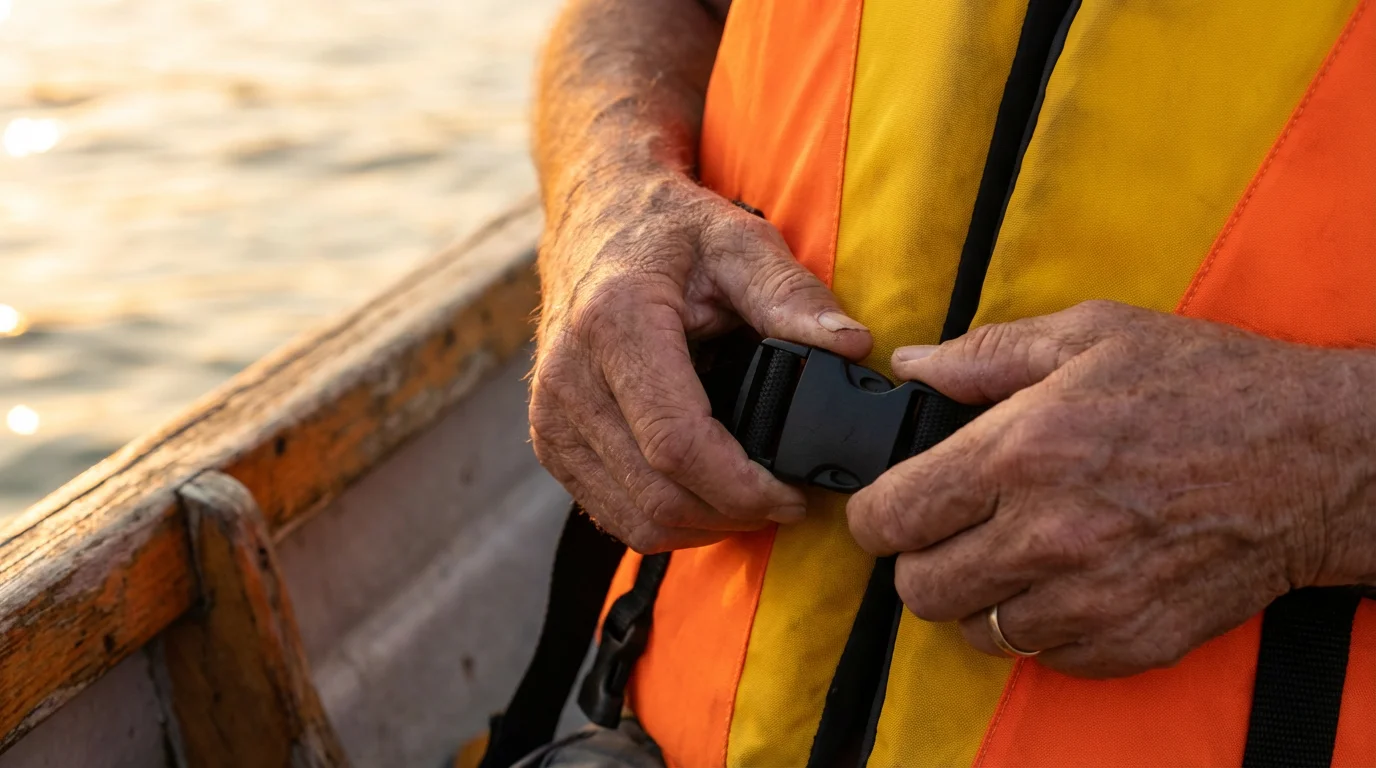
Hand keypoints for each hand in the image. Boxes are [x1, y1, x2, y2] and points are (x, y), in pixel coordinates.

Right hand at [530, 169, 871, 552]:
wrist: (594, 216)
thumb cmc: (667, 229)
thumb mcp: (738, 241)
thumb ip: (791, 295)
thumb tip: (852, 345)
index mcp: (615, 323)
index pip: (677, 443)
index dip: (742, 487)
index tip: (793, 495)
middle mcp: (569, 376)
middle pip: (657, 493)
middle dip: (733, 513)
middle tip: (785, 499)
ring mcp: (550, 414)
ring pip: (635, 517)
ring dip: (702, 524)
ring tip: (750, 497)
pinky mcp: (548, 440)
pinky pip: (612, 513)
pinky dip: (666, 519)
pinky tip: (705, 491)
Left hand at [847, 300, 1375, 677]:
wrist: (1317, 461)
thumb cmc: (1208, 387)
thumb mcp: (1093, 335)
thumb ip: (986, 354)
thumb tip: (913, 366)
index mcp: (1022, 452)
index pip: (891, 516)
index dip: (872, 515)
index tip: (885, 508)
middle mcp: (1047, 534)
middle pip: (919, 588)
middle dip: (917, 560)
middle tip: (946, 533)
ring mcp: (1089, 598)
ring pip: (974, 631)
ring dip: (975, 598)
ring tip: (1008, 555)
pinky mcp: (1129, 640)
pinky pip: (1041, 656)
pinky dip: (1036, 626)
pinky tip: (1062, 581)